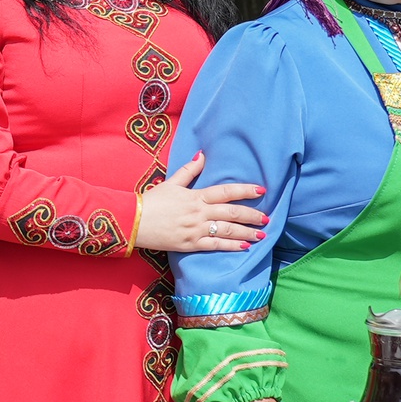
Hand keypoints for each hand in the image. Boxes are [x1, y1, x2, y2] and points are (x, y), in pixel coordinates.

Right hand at [135, 152, 268, 252]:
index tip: (261, 190)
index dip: (245, 190)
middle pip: (232, 212)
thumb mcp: (170, 183)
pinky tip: (245, 246)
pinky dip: (232, 246)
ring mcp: (196, 230)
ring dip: (247, 232)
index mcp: (196, 196)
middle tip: (267, 217)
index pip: (226, 191)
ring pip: (227, 230)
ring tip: (262, 233)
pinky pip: (216, 246)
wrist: (133, 222)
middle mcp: (199, 213)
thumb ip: (188, 171)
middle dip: (252, 215)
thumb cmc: (151, 202)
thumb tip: (202, 155)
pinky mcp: (191, 245)